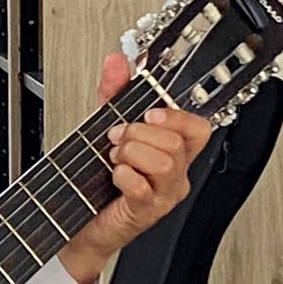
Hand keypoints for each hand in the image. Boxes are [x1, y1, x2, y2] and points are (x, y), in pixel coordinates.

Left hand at [58, 52, 215, 283]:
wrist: (84, 222)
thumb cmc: (101, 180)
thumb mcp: (106, 127)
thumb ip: (113, 93)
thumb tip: (116, 61)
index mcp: (173, 152)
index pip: (198, 129)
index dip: (177, 117)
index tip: (150, 113)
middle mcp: (175, 174)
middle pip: (175, 143)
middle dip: (138, 134)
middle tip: (118, 141)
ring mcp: (164, 195)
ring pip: (163, 162)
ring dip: (131, 154)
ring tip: (116, 159)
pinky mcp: (146, 211)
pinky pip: (141, 185)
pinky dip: (121, 175)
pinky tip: (113, 176)